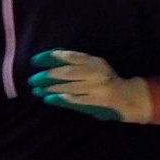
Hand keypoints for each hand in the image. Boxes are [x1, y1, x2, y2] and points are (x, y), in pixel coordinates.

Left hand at [29, 50, 151, 122]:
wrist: (127, 98)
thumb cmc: (105, 80)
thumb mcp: (94, 66)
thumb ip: (76, 62)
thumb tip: (50, 57)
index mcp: (94, 62)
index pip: (69, 56)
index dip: (50, 57)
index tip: (34, 61)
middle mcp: (96, 73)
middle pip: (66, 72)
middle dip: (46, 76)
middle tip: (32, 79)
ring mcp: (97, 88)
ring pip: (68, 87)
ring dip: (49, 89)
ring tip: (37, 91)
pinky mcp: (96, 102)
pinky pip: (74, 100)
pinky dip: (59, 99)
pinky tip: (48, 99)